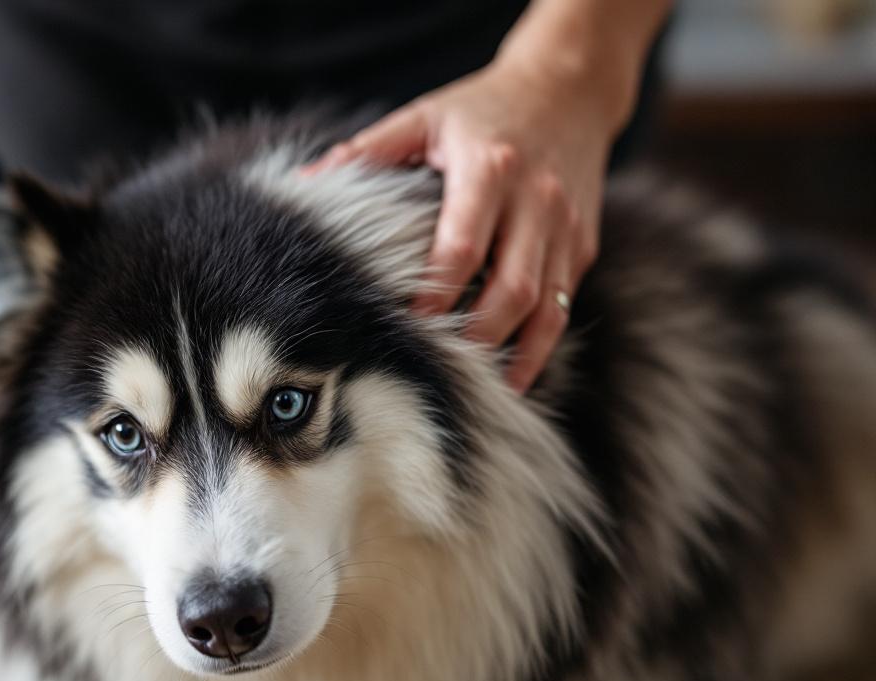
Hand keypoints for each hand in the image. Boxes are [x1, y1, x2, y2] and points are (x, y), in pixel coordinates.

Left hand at [306, 59, 621, 391]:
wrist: (568, 89)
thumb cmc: (480, 108)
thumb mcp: (423, 116)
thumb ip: (365, 152)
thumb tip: (301, 186)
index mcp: (490, 168)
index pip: (463, 247)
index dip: (435, 295)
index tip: (405, 327)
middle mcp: (537, 201)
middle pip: (512, 289)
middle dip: (477, 338)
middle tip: (438, 369)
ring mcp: (567, 227)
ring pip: (546, 308)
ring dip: (515, 355)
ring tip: (480, 388)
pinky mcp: (582, 246)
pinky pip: (563, 306)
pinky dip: (540, 346)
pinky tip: (513, 374)